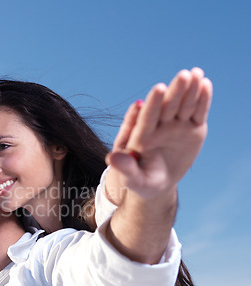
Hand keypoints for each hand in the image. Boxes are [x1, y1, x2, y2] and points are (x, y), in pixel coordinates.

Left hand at [107, 67, 211, 200]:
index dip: (152, 104)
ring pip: (183, 105)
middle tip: (183, 75)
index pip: (147, 118)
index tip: (158, 89)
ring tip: (196, 73)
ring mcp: (175, 125)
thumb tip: (111, 158)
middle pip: (166, 106)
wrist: (156, 181)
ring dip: (189, 89)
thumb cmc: (140, 181)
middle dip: (174, 91)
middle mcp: (158, 126)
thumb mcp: (132, 179)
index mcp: (141, 136)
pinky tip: (206, 83)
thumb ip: (124, 168)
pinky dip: (202, 99)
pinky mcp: (191, 127)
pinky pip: (197, 111)